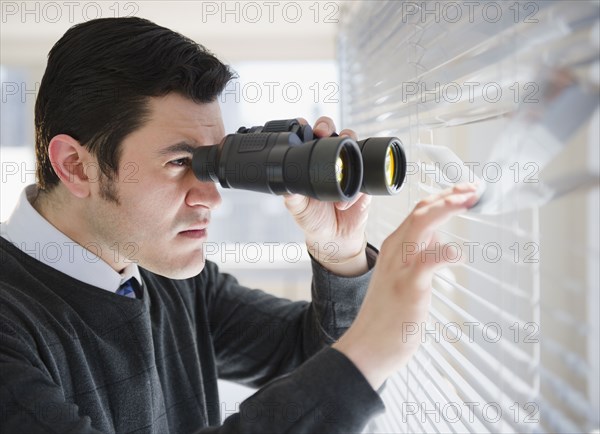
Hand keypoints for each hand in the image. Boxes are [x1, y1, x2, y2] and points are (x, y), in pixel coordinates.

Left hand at [283, 117, 370, 275]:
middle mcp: (330, 161)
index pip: (309, 138)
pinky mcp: (364, 182)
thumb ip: (292, 196)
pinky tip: (349, 197)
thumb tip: (282, 185)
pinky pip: (365, 174)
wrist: (335, 238)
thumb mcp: (298, 208)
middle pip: (332, 133)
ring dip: (349, 140)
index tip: (302, 125)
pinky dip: (358, 184)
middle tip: (322, 131)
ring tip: (343, 145)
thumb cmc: (313, 220)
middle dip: (327, 126)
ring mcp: (349, 169)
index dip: (306, 128)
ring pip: (352, 145)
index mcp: (310, 164)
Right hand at [332, 184, 479, 389]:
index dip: (444, 197)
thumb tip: (441, 242)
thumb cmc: (388, 315)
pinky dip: (445, 253)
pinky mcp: (408, 287)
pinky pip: (427, 261)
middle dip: (450, 195)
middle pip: (421, 211)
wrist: (368, 346)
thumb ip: (420, 256)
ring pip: (421, 225)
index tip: (466, 190)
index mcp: (395, 247)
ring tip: (468, 200)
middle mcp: (395, 251)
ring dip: (446, 209)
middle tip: (473, 188)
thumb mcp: (404, 277)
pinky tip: (459, 254)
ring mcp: (400, 268)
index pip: (420, 211)